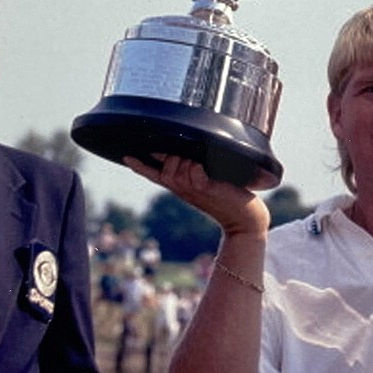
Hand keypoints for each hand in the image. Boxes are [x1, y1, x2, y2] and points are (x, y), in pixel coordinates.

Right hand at [124, 154, 269, 237]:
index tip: (127, 156)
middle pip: (165, 169)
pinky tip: (203, 168)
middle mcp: (184, 189)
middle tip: (188, 159)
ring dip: (186, 161)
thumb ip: (193, 170)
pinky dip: (196, 168)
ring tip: (200, 165)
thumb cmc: (228, 196)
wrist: (245, 218)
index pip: (154, 175)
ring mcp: (195, 190)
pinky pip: (195, 173)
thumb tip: (183, 153)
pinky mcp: (209, 189)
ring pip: (178, 169)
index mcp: (181, 186)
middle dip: (170, 158)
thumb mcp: (205, 182)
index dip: (140, 166)